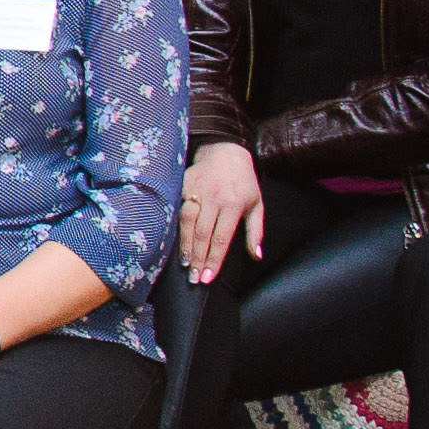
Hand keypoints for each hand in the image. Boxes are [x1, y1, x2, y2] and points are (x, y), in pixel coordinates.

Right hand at [178, 141, 265, 284]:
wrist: (226, 150)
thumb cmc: (244, 181)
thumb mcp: (256, 204)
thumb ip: (255, 231)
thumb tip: (256, 256)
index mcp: (234, 204)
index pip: (222, 238)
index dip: (214, 259)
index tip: (208, 277)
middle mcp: (214, 198)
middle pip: (202, 233)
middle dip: (197, 258)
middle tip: (193, 278)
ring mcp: (196, 190)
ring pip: (186, 222)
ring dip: (184, 245)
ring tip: (184, 263)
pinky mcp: (183, 184)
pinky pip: (176, 209)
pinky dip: (173, 227)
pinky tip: (171, 241)